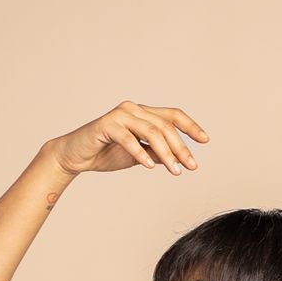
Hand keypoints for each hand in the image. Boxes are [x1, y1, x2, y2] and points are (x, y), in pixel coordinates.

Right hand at [46, 102, 208, 177]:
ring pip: (150, 131)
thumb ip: (155, 153)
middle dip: (181, 147)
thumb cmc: (105, 153)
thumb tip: (176, 160)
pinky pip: (128, 138)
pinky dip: (140, 152)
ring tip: (175, 171)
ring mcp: (119, 115)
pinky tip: (149, 166)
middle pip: (165, 125)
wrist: (76, 156)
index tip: (205, 140)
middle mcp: (133, 109)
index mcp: (142, 114)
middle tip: (191, 167)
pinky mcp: (106, 125)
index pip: (172, 116)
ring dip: (166, 153)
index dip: (190, 127)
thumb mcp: (137, 156)